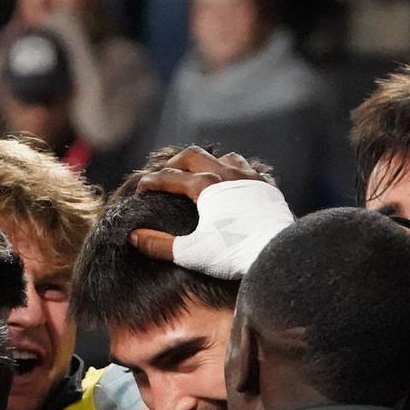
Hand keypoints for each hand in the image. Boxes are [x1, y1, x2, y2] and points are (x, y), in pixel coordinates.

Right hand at [128, 146, 291, 278]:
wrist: (274, 254)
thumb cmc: (231, 254)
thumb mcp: (190, 253)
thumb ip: (159, 244)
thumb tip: (134, 236)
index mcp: (204, 187)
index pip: (169, 177)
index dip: (151, 182)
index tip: (141, 189)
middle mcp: (226, 174)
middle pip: (193, 155)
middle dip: (175, 162)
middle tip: (166, 173)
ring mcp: (249, 177)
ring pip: (224, 157)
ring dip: (209, 162)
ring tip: (202, 173)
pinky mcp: (267, 187)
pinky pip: (250, 169)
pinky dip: (237, 171)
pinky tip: (236, 182)